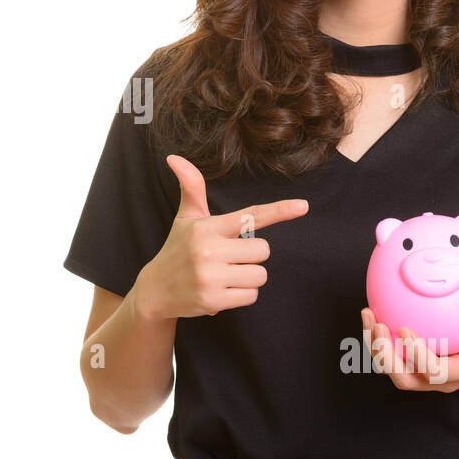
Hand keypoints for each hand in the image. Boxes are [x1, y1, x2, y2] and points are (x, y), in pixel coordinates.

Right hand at [131, 154, 308, 320]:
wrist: (155, 290)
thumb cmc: (178, 248)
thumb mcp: (186, 217)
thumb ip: (191, 186)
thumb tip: (174, 157)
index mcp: (207, 227)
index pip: (249, 216)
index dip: (279, 210)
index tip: (303, 206)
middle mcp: (208, 250)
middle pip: (263, 250)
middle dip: (252, 255)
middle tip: (230, 257)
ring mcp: (209, 277)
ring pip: (260, 275)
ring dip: (248, 277)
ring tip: (225, 276)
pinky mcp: (212, 301)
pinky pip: (250, 296)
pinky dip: (241, 295)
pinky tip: (222, 291)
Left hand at [359, 308, 458, 392]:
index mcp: (458, 374)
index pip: (433, 372)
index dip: (416, 355)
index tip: (405, 328)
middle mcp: (435, 380)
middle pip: (404, 378)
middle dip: (386, 355)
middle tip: (378, 325)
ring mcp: (421, 375)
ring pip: (391, 369)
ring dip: (375, 345)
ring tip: (368, 315)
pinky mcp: (411, 366)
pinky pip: (389, 356)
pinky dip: (377, 338)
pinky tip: (372, 313)